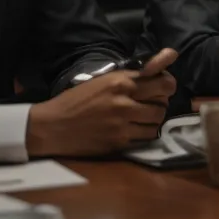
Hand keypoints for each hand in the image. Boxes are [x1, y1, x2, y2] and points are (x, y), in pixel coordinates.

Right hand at [26, 49, 178, 156]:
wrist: (52, 126)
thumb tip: (154, 76)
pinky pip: (144, 138)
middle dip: (159, 106)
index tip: (163, 90)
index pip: (162, 83)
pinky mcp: (119, 142)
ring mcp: (122, 123)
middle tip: (150, 107)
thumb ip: (127, 79)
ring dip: (151, 122)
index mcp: (120, 81)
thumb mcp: (101, 81)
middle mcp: (124, 101)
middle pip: (162, 105)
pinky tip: (131, 131)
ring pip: (156, 123)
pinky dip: (141, 135)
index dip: (167, 87)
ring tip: (141, 120)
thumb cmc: (75, 101)